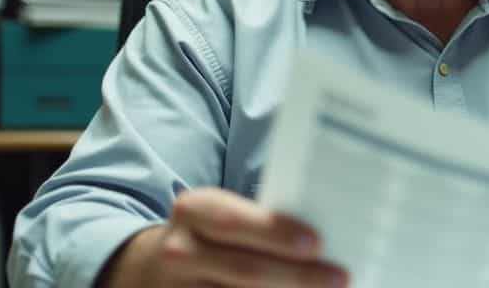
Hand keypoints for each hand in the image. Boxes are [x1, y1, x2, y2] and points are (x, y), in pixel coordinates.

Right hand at [103, 187, 348, 287]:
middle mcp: (180, 252)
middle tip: (339, 277)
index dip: (275, 233)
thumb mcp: (219, 217)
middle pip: (246, 270)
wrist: (149, 270)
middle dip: (298, 276)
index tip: (316, 242)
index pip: (234, 221)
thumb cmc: (208, 238)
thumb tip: (319, 240)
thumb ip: (258, 223)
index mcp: (193, 212)